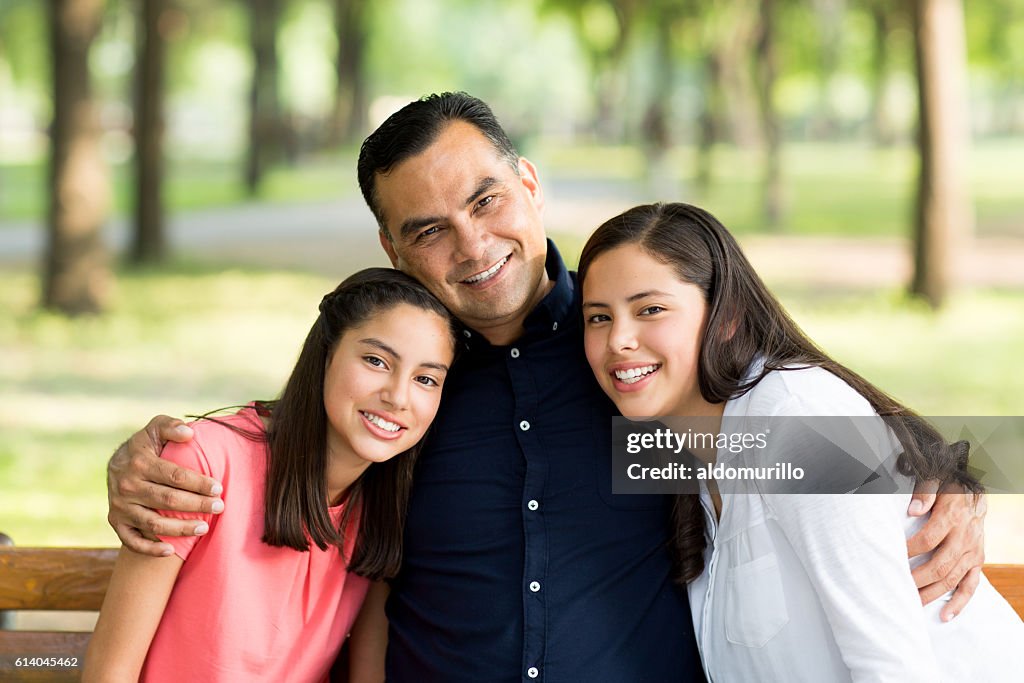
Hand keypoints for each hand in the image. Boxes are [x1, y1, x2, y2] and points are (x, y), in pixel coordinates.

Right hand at [107, 415, 223, 555]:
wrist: (116, 464)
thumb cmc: (146, 446)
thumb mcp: (155, 429)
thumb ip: (171, 426)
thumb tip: (189, 433)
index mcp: (139, 463)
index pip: (175, 476)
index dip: (198, 483)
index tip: (218, 488)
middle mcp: (127, 486)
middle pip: (167, 501)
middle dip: (197, 505)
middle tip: (219, 507)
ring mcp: (120, 506)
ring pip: (153, 524)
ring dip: (180, 529)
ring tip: (204, 528)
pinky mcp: (115, 522)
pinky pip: (131, 541)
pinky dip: (150, 549)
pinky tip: (171, 551)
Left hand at [906, 481, 986, 620]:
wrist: (975, 494)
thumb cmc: (949, 488)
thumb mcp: (937, 481)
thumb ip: (925, 493)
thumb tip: (912, 510)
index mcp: (952, 517)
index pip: (928, 539)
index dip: (909, 550)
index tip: (891, 557)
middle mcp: (964, 538)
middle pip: (940, 564)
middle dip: (917, 579)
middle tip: (897, 588)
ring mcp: (972, 552)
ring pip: (952, 579)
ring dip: (932, 594)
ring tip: (913, 605)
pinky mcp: (977, 562)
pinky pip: (971, 586)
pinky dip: (960, 603)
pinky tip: (946, 616)